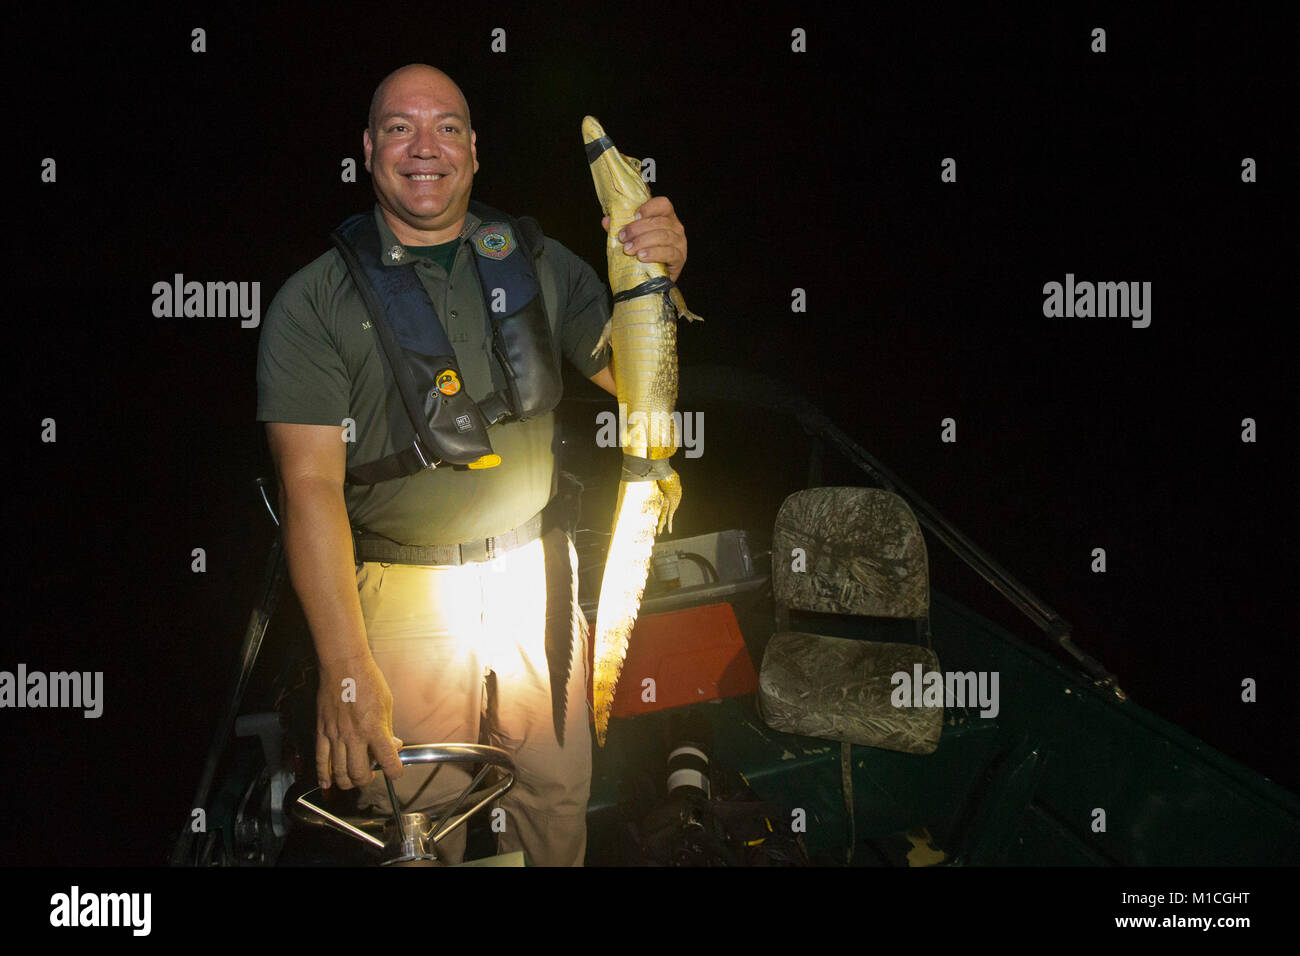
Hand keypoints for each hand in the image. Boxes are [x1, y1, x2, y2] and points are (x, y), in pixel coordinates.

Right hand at [315, 653, 403, 789]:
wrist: (344, 665)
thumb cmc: (367, 680)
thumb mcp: (387, 704)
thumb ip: (388, 729)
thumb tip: (393, 746)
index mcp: (374, 729)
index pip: (388, 762)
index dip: (395, 772)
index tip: (395, 772)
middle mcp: (354, 735)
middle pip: (359, 774)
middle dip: (368, 780)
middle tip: (372, 774)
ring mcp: (335, 735)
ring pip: (339, 772)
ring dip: (348, 781)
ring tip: (353, 778)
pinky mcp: (322, 731)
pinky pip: (320, 759)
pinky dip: (323, 775)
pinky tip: (327, 783)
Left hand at [601, 195, 686, 283]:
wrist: (654, 279)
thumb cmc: (644, 253)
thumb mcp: (632, 239)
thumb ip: (621, 229)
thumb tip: (606, 221)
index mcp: (666, 217)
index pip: (663, 204)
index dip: (649, 207)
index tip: (634, 215)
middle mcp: (676, 228)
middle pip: (660, 221)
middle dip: (638, 228)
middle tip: (622, 237)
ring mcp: (680, 243)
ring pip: (664, 236)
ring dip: (643, 241)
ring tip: (628, 249)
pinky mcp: (679, 259)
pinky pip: (669, 253)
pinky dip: (653, 253)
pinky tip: (641, 256)